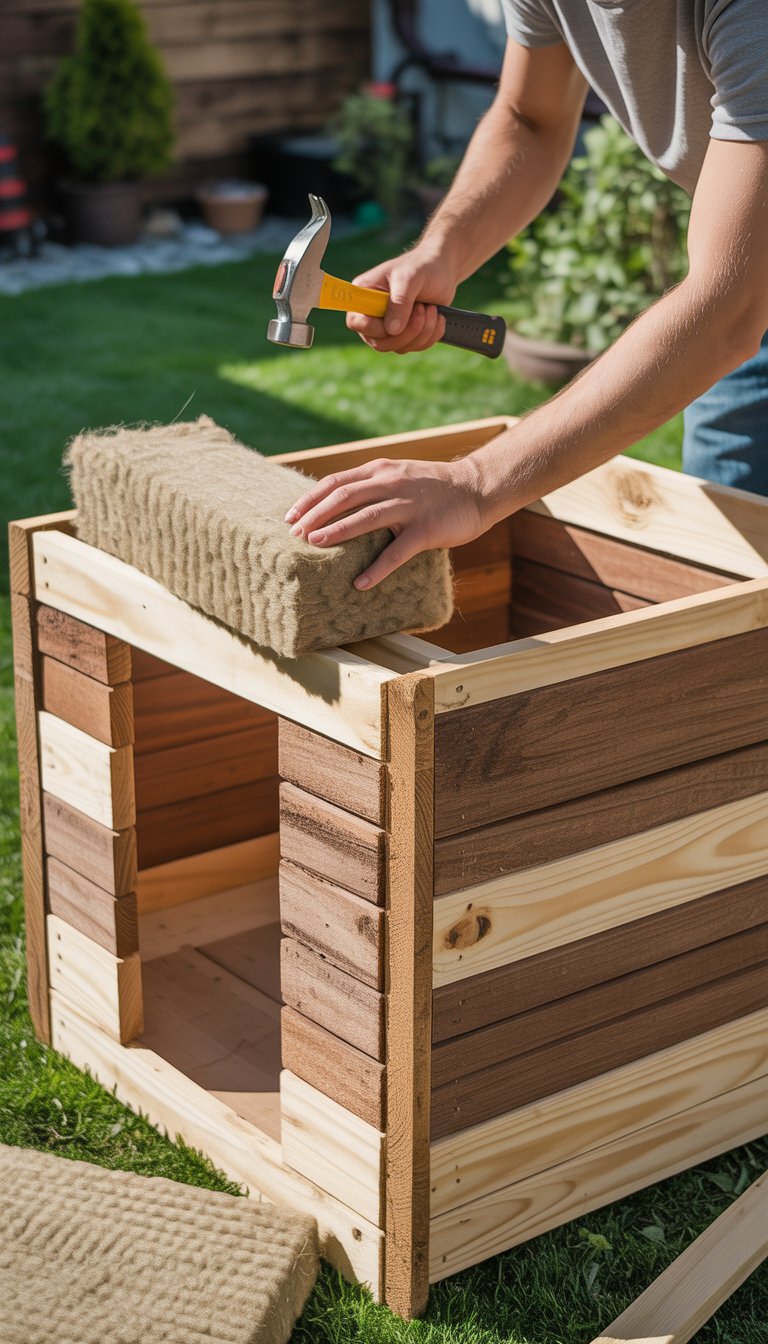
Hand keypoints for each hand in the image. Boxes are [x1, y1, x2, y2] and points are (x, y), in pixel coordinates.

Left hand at [284, 455, 486, 588]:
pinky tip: (360, 584)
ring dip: (337, 532)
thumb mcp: (398, 475)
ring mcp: (409, 506)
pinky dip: (376, 569)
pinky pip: (396, 552)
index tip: (290, 517)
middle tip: (296, 536)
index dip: (309, 500)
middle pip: (343, 498)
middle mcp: (391, 484)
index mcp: (380, 471)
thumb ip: (371, 486)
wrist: (476, 487)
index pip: (335, 483)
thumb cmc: (434, 487)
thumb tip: (335, 505)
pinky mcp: (426, 529)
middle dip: (315, 517)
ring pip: (365, 518)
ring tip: (314, 546)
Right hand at [346, 244, 456, 354]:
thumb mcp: (409, 278)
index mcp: (364, 295)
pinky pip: (414, 347)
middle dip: (407, 332)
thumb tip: (392, 330)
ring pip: (399, 347)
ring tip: (431, 309)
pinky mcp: (405, 334)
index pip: (356, 322)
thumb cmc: (421, 267)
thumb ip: (399, 302)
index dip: (375, 328)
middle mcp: (372, 314)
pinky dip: (430, 335)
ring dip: (422, 331)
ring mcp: (388, 327)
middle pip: (380, 343)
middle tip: (423, 309)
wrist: (441, 270)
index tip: (398, 319)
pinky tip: (436, 317)